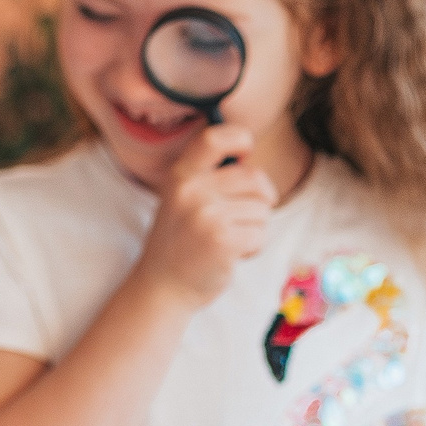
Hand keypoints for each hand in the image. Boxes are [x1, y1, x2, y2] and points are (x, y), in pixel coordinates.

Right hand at [131, 126, 277, 307]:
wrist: (163, 287)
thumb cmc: (181, 242)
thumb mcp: (182, 199)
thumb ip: (209, 178)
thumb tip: (250, 160)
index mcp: (181, 175)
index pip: (214, 137)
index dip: (240, 138)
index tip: (246, 152)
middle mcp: (192, 190)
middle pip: (255, 178)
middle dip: (259, 200)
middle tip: (238, 219)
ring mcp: (206, 215)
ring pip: (262, 210)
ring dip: (254, 228)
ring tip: (227, 241)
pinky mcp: (222, 240)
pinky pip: (260, 234)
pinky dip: (254, 247)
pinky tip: (232, 255)